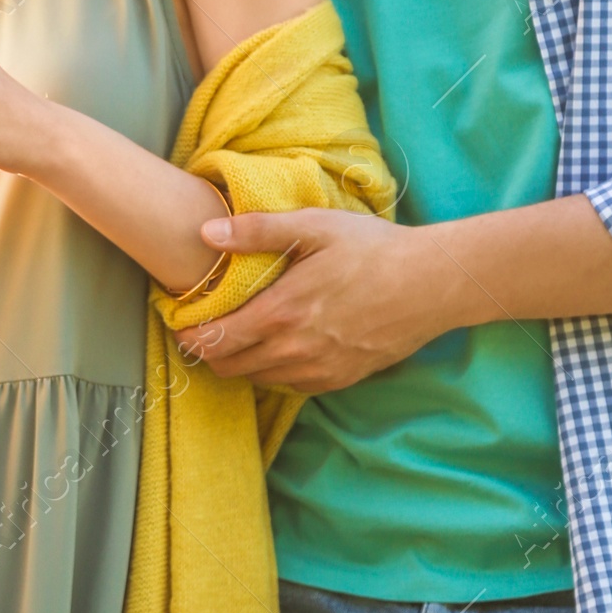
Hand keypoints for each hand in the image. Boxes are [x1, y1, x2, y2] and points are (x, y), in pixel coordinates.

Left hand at [180, 209, 449, 391]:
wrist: (431, 284)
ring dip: (240, 363)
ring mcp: (318, 370)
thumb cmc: (372, 249)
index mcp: (281, 313)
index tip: (179, 322)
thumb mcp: (313, 227)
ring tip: (239, 336)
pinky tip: (278, 347)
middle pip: (229, 367)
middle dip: (209, 351)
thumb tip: (205, 232)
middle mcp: (294, 350)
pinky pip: (289, 385)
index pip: (215, 341)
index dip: (189, 335)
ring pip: (258, 379)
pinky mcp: (339, 380)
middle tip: (205, 329)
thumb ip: (256, 231)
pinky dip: (272, 371)